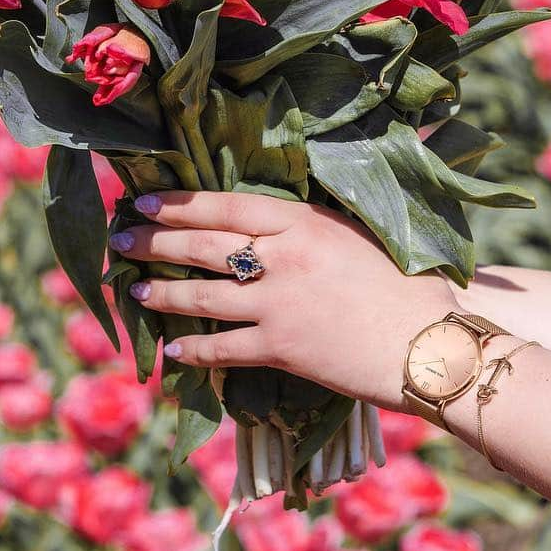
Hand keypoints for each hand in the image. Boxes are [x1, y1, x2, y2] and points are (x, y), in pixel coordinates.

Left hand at [111, 190, 460, 410]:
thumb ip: (306, 226)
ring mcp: (277, 302)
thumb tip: (266, 220)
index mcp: (301, 220)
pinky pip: (223, 347)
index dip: (180, 203)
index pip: (225, 204)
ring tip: (136, 286)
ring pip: (202, 293)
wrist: (427, 342)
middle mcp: (281, 256)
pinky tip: (174, 350)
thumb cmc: (404, 282)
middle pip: (203, 244)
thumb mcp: (353, 234)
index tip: (148, 200)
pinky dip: (194, 350)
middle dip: (155, 240)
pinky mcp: (280, 347)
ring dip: (163, 290)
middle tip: (123, 236)